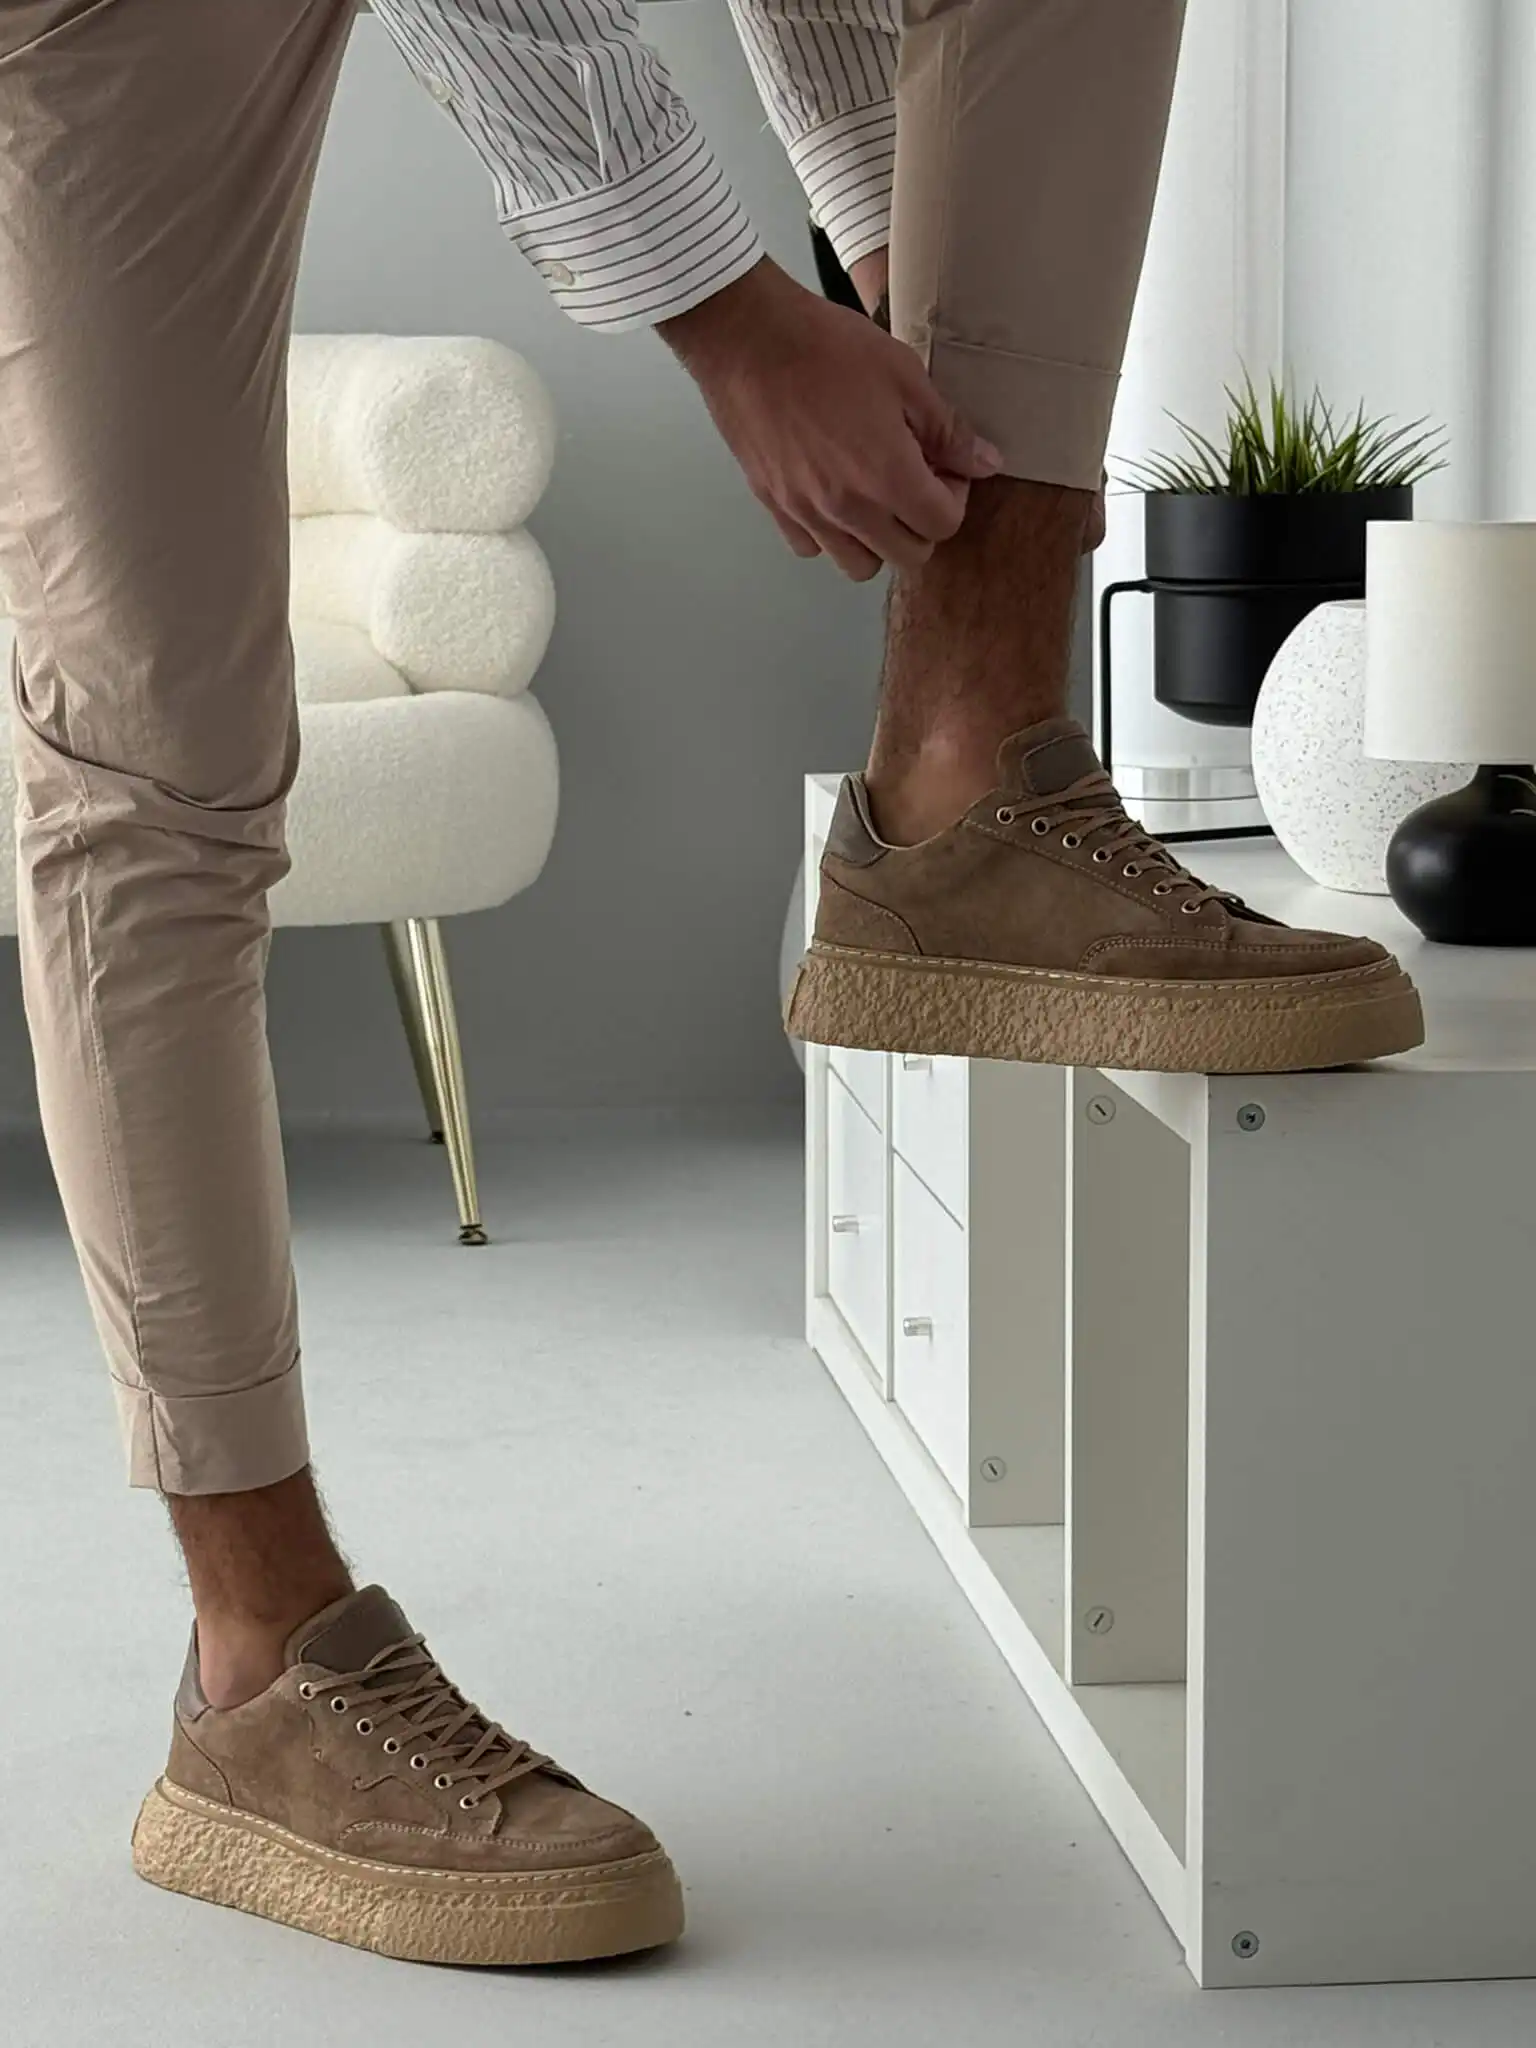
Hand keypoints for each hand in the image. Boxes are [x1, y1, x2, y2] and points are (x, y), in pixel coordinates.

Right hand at [659, 258, 1000, 580]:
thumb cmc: (826, 346)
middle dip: (921, 524)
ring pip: (857, 565)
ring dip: (876, 539)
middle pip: (907, 556)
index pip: (943, 526)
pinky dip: (828, 533)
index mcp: (886, 477)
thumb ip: (948, 429)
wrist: (747, 337)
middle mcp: (847, 508)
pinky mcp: (774, 504)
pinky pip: (810, 547)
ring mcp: (806, 512)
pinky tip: (830, 492)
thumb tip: (986, 463)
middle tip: (913, 479)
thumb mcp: (904, 374)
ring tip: (871, 493)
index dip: (954, 497)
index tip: (941, 465)